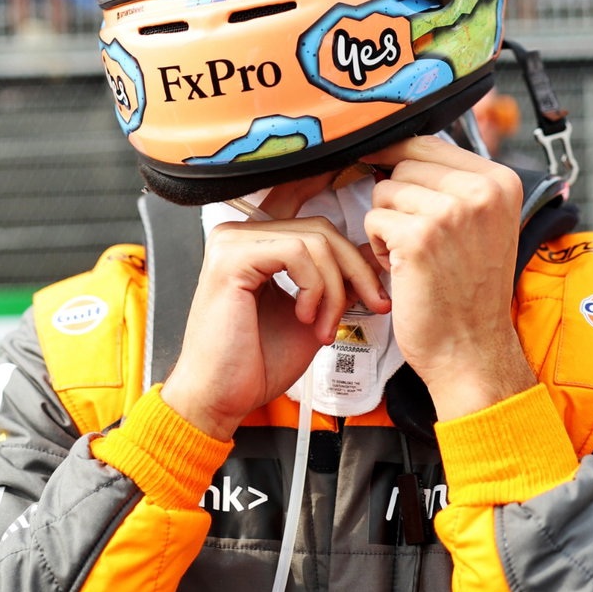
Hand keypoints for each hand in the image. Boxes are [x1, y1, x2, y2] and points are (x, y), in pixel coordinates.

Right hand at [161, 174, 390, 439]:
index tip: (363, 213)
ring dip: (336, 288)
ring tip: (325, 326)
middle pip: (321, 227)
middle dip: (356, 269)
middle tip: (370, 305)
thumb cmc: (255, 363)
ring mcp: (232, 241)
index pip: (301, 203)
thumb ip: (336, 281)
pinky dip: (316, 288)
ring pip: (315, 238)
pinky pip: (298, 251)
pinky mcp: (231, 257)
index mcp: (255, 243)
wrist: (221, 398)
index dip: (332, 193)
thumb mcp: (313, 313)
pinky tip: (305, 317)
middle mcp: (240, 234)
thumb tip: (371, 255)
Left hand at [362, 135, 535, 419]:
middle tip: (419, 239)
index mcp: (501, 180)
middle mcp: (481, 190)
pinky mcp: (418, 236)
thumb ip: (455, 183)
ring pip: (385, 189)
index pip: (429, 141)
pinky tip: (403, 268)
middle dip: (398, 198)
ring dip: (387, 222)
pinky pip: (374, 218)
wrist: (472, 350)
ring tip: (414, 255)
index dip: (401, 160)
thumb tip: (401, 144)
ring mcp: (450, 212)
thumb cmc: (469, 291)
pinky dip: (378, 245)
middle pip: (404, 163)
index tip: (394, 180)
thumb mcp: (482, 223)